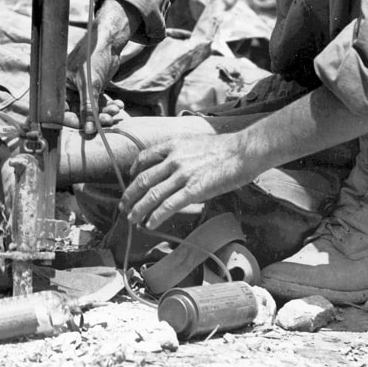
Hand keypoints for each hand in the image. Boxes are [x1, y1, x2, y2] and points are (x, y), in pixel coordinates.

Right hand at [66, 0, 137, 134]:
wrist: (108, 40)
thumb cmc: (93, 56)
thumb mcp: (90, 84)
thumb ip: (88, 107)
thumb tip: (89, 130)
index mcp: (59, 87)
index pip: (62, 112)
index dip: (75, 122)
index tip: (88, 130)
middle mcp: (68, 90)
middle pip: (79, 113)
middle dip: (95, 117)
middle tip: (109, 119)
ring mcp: (81, 90)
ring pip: (91, 110)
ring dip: (104, 112)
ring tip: (116, 109)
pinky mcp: (93, 89)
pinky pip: (99, 103)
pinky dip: (109, 106)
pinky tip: (118, 104)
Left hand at [120, 131, 260, 230]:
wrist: (244, 151)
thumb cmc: (226, 148)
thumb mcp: (196, 142)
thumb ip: (182, 152)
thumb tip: (176, 164)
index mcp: (173, 145)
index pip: (144, 157)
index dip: (134, 171)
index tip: (131, 180)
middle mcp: (174, 159)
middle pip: (143, 179)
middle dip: (130, 194)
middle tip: (123, 206)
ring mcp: (183, 175)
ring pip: (152, 194)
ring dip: (139, 209)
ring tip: (132, 219)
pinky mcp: (194, 190)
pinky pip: (169, 205)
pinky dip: (156, 216)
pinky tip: (150, 224)